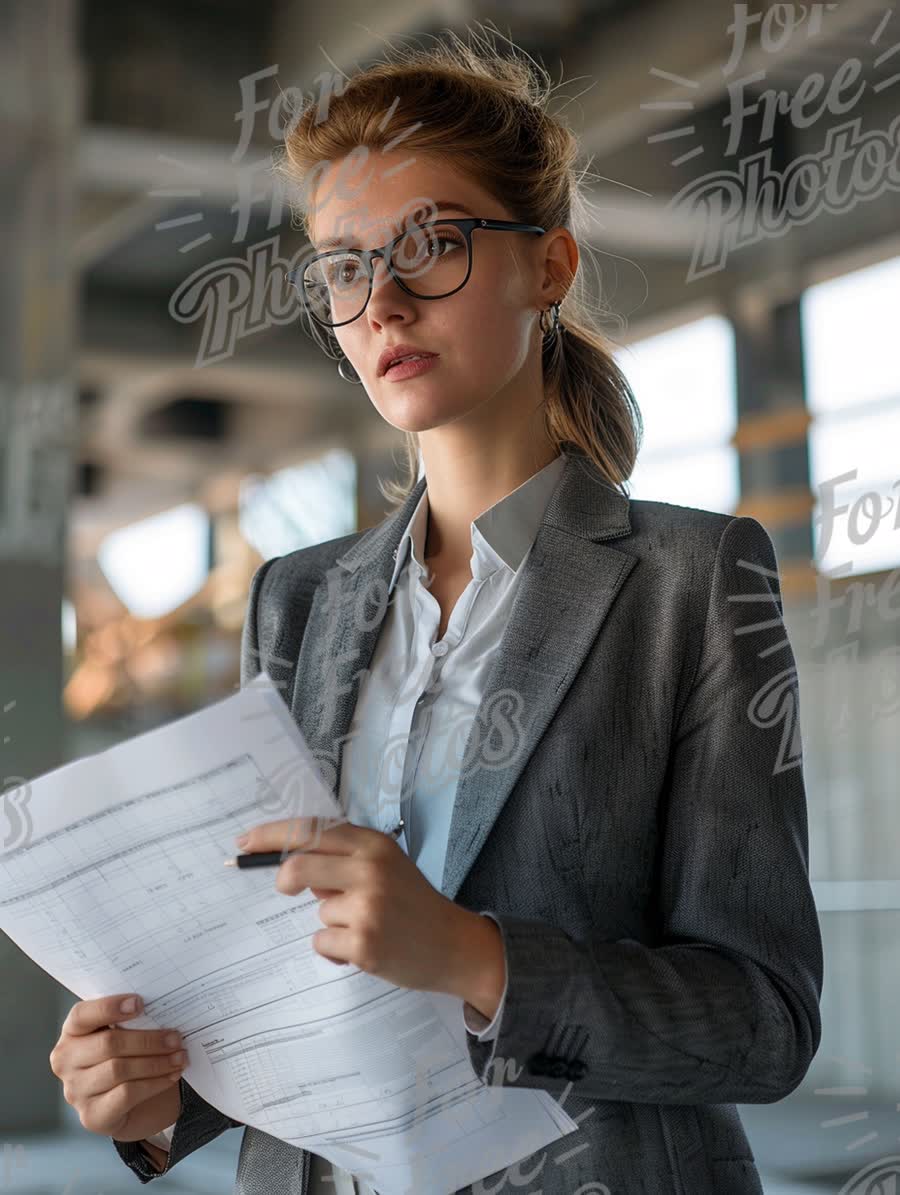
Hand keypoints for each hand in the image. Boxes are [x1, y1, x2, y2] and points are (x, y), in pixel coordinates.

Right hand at [49, 994, 185, 1141]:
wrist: (131, 1105)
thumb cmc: (128, 1058)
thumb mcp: (126, 1035)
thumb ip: (132, 1021)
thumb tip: (163, 1006)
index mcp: (72, 1032)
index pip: (81, 1015)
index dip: (109, 1007)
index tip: (140, 1003)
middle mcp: (66, 1061)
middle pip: (108, 1044)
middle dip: (148, 1040)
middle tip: (176, 1038)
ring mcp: (75, 1091)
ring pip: (119, 1069)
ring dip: (156, 1062)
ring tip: (180, 1057)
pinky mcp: (91, 1115)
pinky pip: (127, 1094)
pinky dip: (154, 1083)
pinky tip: (171, 1075)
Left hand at [235, 816, 471, 992]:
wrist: (452, 945)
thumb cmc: (412, 903)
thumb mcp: (385, 866)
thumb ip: (344, 860)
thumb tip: (290, 865)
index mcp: (373, 844)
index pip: (312, 830)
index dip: (273, 834)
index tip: (246, 842)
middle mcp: (370, 870)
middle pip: (298, 866)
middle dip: (284, 880)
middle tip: (285, 889)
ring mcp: (368, 907)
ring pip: (316, 910)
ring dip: (331, 923)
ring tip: (364, 927)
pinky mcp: (364, 943)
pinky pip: (323, 942)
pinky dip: (335, 949)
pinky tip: (365, 949)